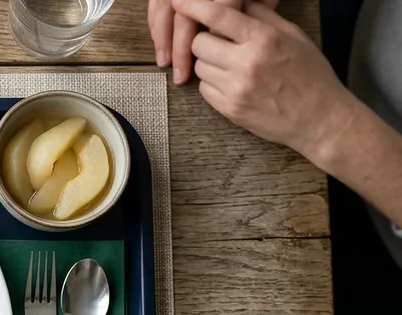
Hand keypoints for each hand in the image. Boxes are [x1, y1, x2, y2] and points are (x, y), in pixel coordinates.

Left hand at [173, 0, 356, 162]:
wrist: (319, 118)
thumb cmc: (310, 74)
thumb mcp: (293, 36)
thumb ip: (261, 16)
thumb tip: (236, 2)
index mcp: (264, 39)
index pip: (217, 16)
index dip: (193, 6)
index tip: (179, 2)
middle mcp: (247, 62)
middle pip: (199, 42)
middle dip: (206, 40)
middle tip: (223, 44)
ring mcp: (236, 88)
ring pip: (199, 66)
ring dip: (209, 62)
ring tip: (233, 65)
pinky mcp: (229, 109)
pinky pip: (203, 89)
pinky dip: (212, 83)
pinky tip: (233, 83)